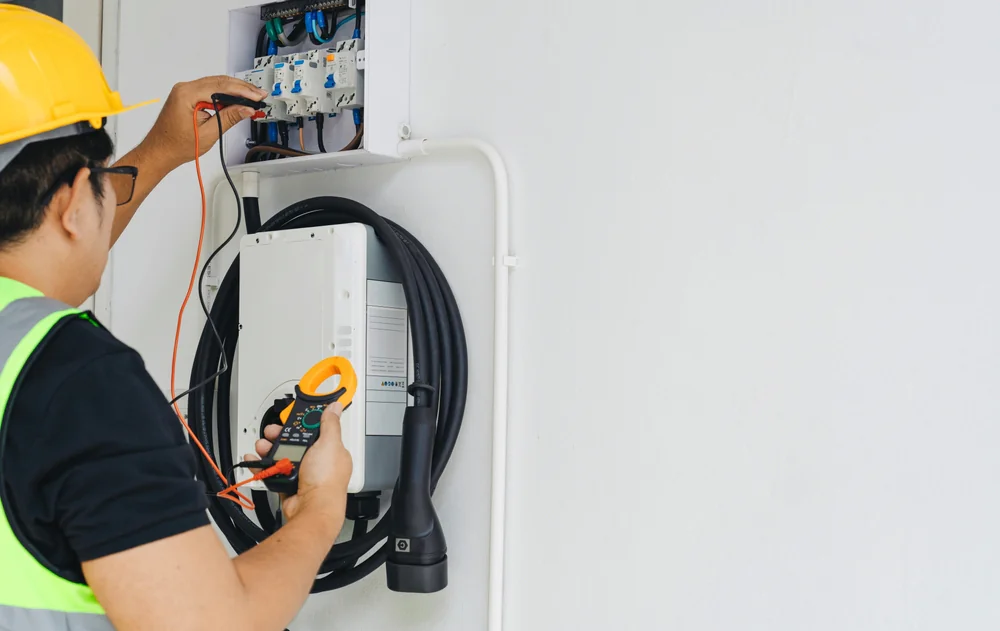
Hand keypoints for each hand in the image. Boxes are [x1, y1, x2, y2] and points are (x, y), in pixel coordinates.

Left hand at [140, 76, 267, 169]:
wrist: (161, 151)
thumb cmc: (176, 145)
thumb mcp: (208, 133)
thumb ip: (228, 118)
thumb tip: (246, 109)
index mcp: (186, 94)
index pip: (220, 87)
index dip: (242, 91)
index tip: (256, 97)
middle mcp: (184, 88)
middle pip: (219, 82)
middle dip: (241, 89)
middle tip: (259, 96)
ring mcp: (185, 91)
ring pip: (216, 84)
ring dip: (235, 91)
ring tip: (251, 99)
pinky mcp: (188, 96)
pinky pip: (210, 90)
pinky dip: (224, 95)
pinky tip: (236, 101)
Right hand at [250, 403, 352, 526]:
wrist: (312, 509)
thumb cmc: (326, 480)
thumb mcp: (329, 444)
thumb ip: (330, 424)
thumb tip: (335, 408)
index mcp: (331, 451)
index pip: (316, 431)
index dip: (302, 424)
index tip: (290, 420)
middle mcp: (317, 463)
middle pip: (295, 443)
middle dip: (280, 436)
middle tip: (270, 433)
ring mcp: (303, 474)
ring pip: (282, 457)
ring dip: (269, 449)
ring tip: (261, 446)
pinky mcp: (289, 485)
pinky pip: (273, 472)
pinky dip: (262, 466)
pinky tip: (255, 460)